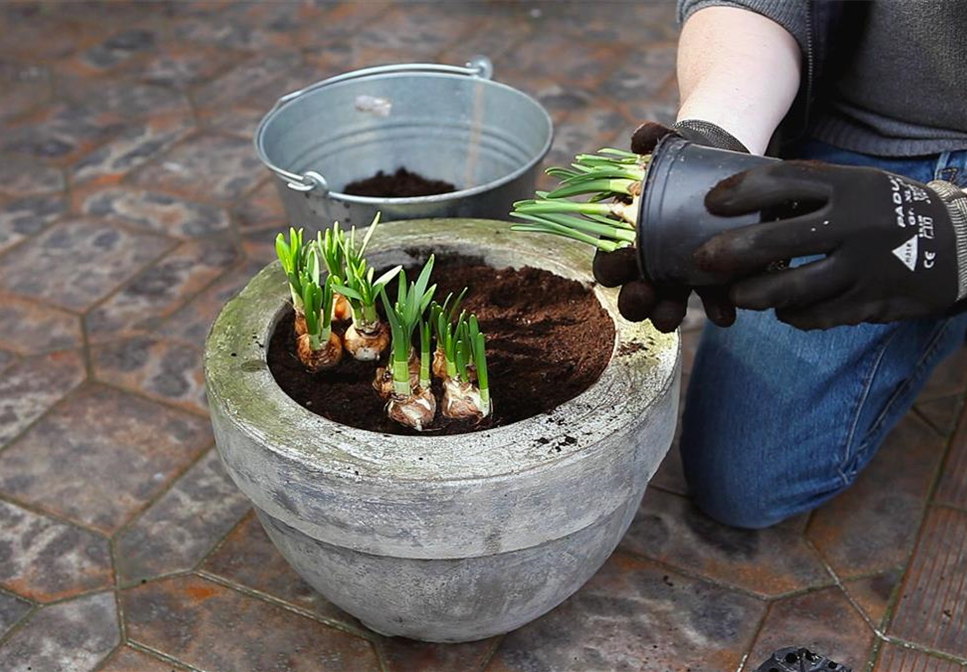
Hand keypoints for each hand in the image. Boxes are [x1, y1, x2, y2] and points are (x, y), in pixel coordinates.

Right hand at [592, 120, 743, 331]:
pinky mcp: (709, 280)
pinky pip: (708, 303)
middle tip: (645, 291)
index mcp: (624, 240)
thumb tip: (640, 138)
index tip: (626, 256)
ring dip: (664, 314)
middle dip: (633, 300)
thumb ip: (652, 139)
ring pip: (662, 308)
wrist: (721, 166)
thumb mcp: (668, 146)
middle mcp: (646, 266)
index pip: (607, 264)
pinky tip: (725, 314)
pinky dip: (716, 310)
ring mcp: (677, 277)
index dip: (612, 266)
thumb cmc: (682, 160)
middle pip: (629, 295)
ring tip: (673, 312)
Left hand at [695, 160, 966, 329]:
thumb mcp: (860, 186)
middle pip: (778, 239)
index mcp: (850, 186)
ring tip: (737, 293)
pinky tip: (783, 310)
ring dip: (755, 293)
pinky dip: (793, 315)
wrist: (961, 247)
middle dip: (730, 251)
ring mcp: (865, 266)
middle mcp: (856, 223)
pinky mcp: (871, 301)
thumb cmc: (888, 212)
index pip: (784, 181)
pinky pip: (817, 315)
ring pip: (794, 287)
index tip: (711, 203)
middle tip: (702, 259)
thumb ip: (813, 191)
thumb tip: (744, 196)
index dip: (741, 191)